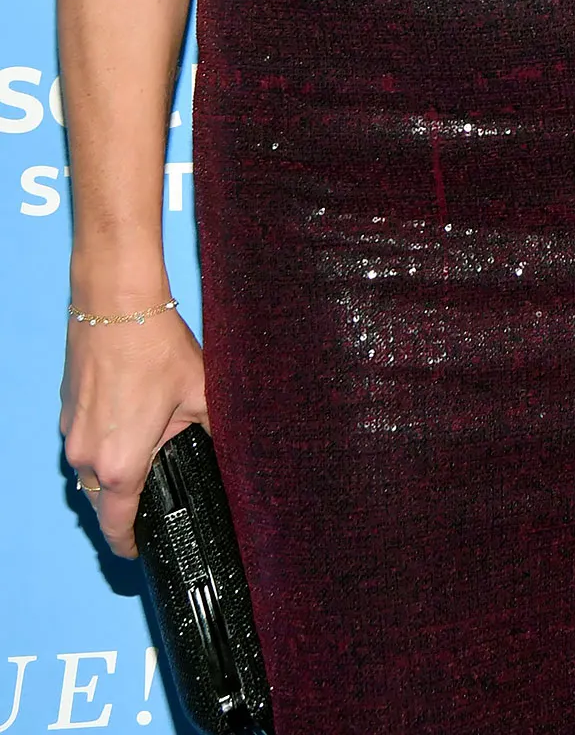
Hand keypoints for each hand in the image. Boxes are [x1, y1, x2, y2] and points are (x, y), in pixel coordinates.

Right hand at [60, 307, 206, 557]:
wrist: (115, 302)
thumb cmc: (157, 347)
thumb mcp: (200, 393)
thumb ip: (212, 430)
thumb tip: (232, 450)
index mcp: (121, 464)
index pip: (118, 526)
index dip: (131, 544)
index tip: (143, 548)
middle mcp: (86, 457)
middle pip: (101, 501)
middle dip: (125, 505)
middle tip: (155, 496)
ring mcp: (70, 434)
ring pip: (88, 472)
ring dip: (111, 472)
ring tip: (146, 454)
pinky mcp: (66, 411)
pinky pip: (81, 443)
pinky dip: (100, 444)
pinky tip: (128, 420)